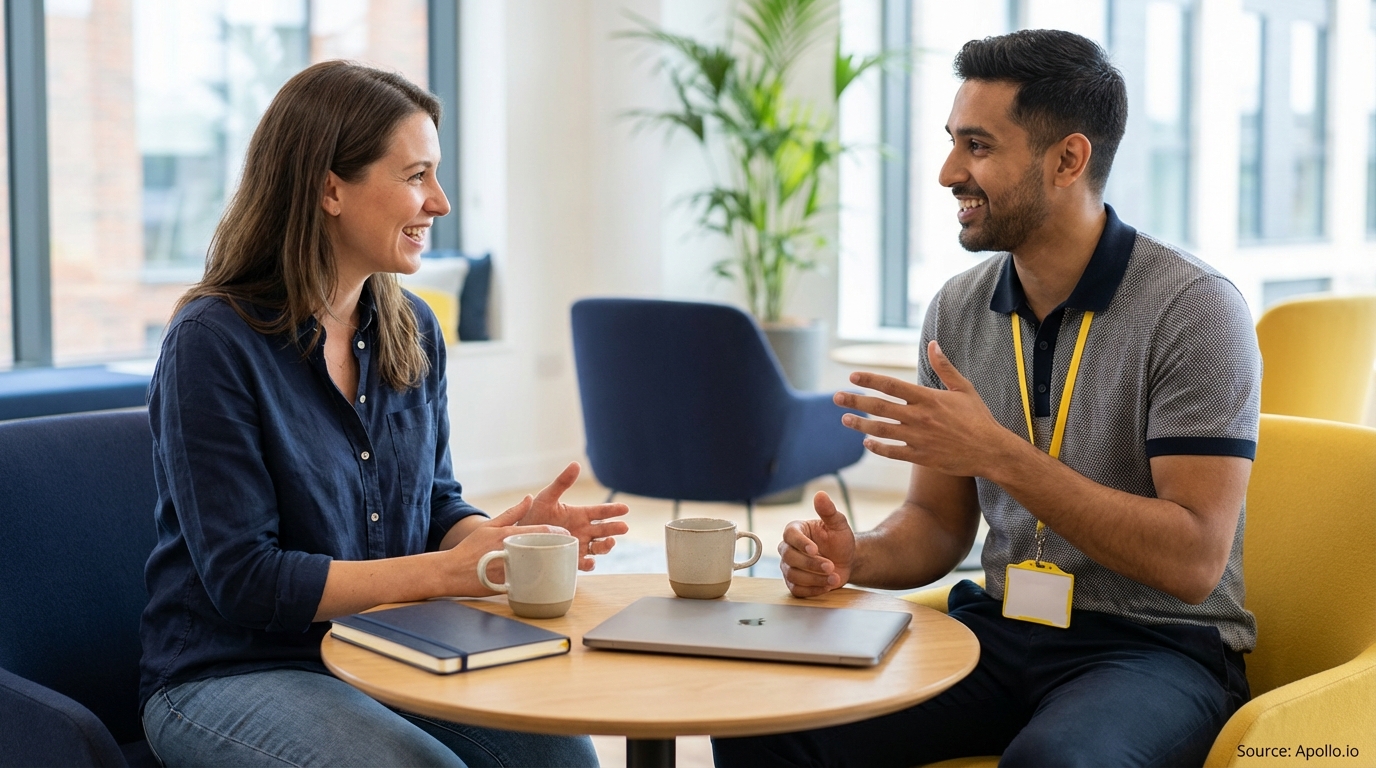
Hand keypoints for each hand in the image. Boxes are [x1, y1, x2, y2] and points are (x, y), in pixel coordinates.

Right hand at [451, 496, 571, 594]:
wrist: (451, 571)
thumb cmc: (470, 548)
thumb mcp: (489, 526)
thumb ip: (512, 513)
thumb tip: (529, 498)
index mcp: (509, 536)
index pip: (542, 532)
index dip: (558, 533)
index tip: (567, 534)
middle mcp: (512, 553)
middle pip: (545, 550)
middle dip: (557, 550)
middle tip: (566, 550)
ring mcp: (511, 571)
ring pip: (540, 568)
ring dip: (551, 565)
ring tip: (559, 563)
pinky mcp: (509, 586)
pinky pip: (530, 584)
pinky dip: (538, 581)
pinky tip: (545, 580)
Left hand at [514, 462, 629, 569]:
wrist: (518, 537)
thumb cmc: (533, 515)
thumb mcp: (547, 497)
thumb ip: (562, 482)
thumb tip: (576, 464)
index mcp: (580, 515)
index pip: (600, 512)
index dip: (613, 510)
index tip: (625, 509)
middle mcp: (582, 531)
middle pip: (603, 530)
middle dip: (614, 529)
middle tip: (623, 527)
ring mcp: (578, 546)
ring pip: (598, 547)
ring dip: (606, 546)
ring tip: (610, 542)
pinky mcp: (570, 560)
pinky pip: (583, 563)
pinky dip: (589, 564)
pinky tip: (590, 561)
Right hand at [779, 491, 855, 597]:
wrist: (846, 561)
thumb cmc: (840, 541)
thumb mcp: (838, 525)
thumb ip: (829, 511)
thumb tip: (820, 495)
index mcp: (795, 531)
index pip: (789, 535)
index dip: (800, 543)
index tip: (815, 549)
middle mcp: (788, 548)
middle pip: (789, 557)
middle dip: (811, 564)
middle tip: (831, 566)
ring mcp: (789, 567)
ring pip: (793, 575)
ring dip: (815, 578)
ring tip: (834, 577)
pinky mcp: (794, 583)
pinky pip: (797, 590)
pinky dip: (813, 590)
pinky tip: (827, 585)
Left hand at [834, 341, 1017, 476]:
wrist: (990, 451)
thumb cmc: (978, 418)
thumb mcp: (963, 388)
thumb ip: (944, 367)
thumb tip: (932, 344)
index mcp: (927, 398)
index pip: (891, 385)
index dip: (869, 379)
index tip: (852, 376)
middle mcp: (919, 418)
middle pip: (879, 407)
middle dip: (855, 401)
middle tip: (837, 398)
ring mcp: (918, 438)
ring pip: (881, 430)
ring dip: (860, 424)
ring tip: (845, 419)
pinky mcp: (920, 457)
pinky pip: (892, 452)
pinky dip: (877, 447)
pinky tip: (866, 442)